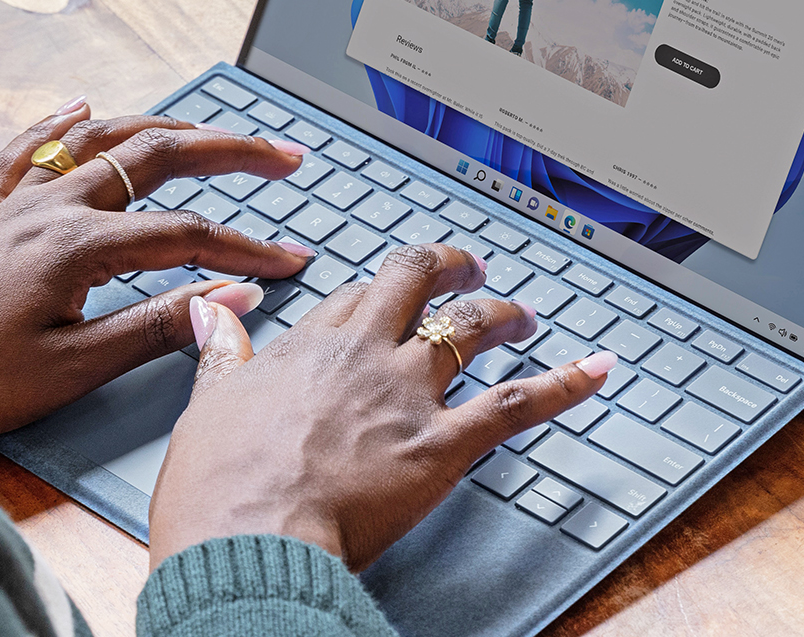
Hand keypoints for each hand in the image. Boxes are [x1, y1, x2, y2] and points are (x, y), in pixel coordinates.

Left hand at [0, 100, 315, 438]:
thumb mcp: (75, 367)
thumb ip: (158, 327)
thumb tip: (234, 300)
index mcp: (80, 245)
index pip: (186, 235)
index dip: (246, 248)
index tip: (289, 263)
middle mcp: (53, 207)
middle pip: (157, 157)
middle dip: (228, 151)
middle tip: (282, 155)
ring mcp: (17, 203)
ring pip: (98, 139)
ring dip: (160, 126)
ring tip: (205, 127)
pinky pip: (25, 151)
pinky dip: (58, 123)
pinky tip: (79, 104)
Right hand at [147, 244, 617, 570]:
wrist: (250, 536)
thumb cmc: (222, 486)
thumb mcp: (206, 403)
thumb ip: (220, 351)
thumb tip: (213, 309)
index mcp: (307, 347)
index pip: (355, 294)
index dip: (378, 288)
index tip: (387, 291)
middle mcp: (364, 356)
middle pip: (416, 283)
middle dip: (449, 268)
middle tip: (467, 268)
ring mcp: (408, 396)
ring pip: (470, 330)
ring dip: (503, 314)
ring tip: (522, 313)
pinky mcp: (443, 445)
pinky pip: (516, 404)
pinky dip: (565, 384)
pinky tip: (596, 369)